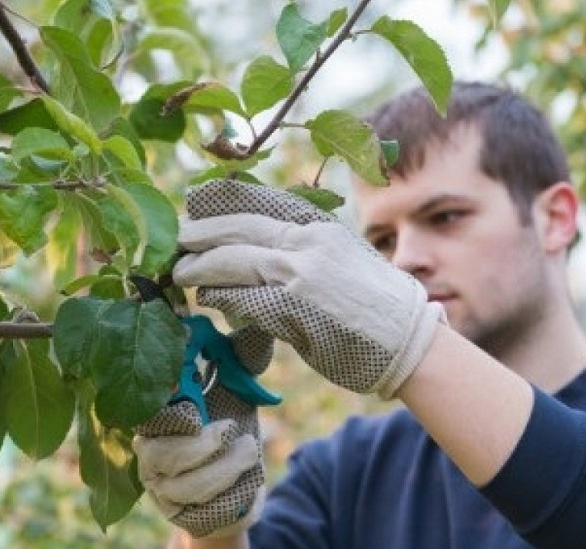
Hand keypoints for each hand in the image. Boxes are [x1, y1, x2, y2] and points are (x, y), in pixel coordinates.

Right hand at [134, 325, 270, 538]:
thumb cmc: (229, 432)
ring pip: (187, 482)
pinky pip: (203, 507)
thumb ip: (240, 359)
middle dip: (202, 442)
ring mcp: (160, 485)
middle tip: (230, 428)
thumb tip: (258, 321)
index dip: (170, 395)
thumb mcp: (236, 391)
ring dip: (227, 467)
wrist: (237, 491)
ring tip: (249, 449)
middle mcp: (147, 449)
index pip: (148, 403)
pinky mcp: (178, 513)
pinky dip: (232, 490)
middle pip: (160, 449)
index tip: (195, 390)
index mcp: (155, 411)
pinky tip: (247, 479)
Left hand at [173, 179, 444, 397]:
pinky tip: (207, 297)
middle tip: (175, 240)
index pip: (259, 202)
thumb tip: (254, 252)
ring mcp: (299, 274)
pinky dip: (220, 297)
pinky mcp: (293, 309)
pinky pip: (243, 299)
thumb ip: (299, 249)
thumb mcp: (340, 257)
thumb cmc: (375, 305)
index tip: (195, 202)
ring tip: (182, 272)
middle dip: (200, 234)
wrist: (410, 340)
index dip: (221, 202)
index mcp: (318, 225)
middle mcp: (307, 242)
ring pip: (233, 261)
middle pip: (237, 229)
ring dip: (200, 268)